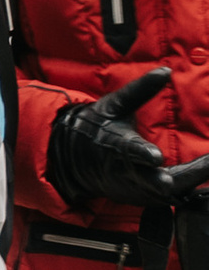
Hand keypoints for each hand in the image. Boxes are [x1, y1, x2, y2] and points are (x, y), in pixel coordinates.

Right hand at [47, 65, 208, 208]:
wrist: (74, 161)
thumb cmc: (98, 128)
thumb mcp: (115, 105)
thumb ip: (141, 90)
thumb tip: (165, 70)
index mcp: (116, 145)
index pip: (130, 151)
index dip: (143, 154)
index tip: (156, 157)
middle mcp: (124, 172)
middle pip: (154, 181)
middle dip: (179, 179)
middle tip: (206, 168)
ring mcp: (133, 188)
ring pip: (166, 193)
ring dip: (191, 182)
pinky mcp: (141, 198)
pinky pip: (168, 198)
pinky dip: (187, 190)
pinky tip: (205, 179)